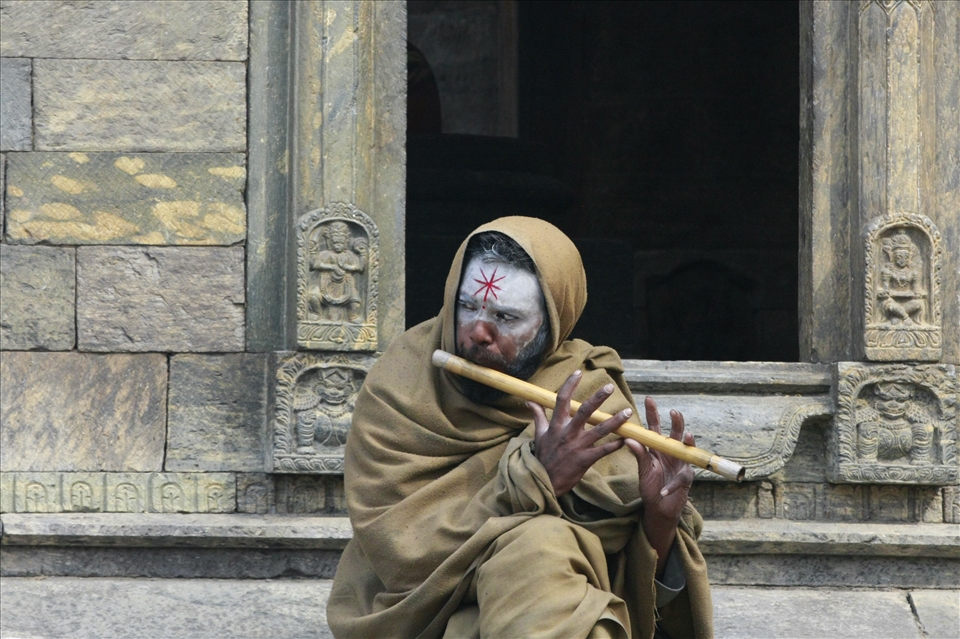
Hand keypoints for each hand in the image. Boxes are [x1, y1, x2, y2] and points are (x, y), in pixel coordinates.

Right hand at [528, 370, 632, 495]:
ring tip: (627, 412)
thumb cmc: (543, 457)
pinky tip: (626, 439)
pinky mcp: (585, 460)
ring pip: (599, 430)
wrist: (544, 481)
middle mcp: (568, 433)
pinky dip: (615, 445)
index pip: (562, 400)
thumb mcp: (539, 435)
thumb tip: (529, 401)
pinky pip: (603, 451)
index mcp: (556, 425)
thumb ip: (538, 416)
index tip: (579, 372)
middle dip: (598, 398)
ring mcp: (577, 446)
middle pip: (584, 411)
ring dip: (615, 421)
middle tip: (610, 387)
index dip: (570, 385)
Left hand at [624, 397, 693, 574]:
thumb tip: (628, 439)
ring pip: (686, 450)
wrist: (659, 507)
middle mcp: (670, 452)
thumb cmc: (650, 486)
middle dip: (676, 422)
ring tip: (686, 436)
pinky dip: (671, 485)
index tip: (649, 399)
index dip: (653, 413)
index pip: (655, 427)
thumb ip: (639, 455)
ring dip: (686, 443)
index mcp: (657, 448)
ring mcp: (680, 464)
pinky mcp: (686, 479)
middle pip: (675, 434)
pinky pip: (680, 479)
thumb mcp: (643, 470)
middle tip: (673, 412)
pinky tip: (664, 489)